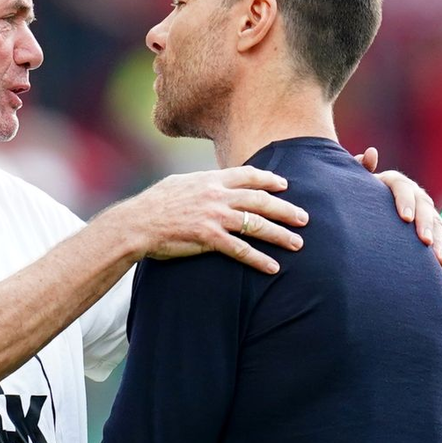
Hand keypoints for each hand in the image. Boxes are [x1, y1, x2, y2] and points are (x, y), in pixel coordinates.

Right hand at [113, 167, 306, 274]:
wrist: (137, 223)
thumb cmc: (154, 205)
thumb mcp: (180, 184)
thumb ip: (201, 184)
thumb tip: (211, 183)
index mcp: (211, 180)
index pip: (248, 175)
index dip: (270, 179)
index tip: (285, 184)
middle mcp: (217, 195)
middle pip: (261, 200)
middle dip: (286, 209)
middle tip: (305, 218)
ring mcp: (214, 216)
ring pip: (256, 224)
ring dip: (280, 235)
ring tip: (297, 244)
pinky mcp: (209, 238)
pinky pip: (241, 250)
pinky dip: (259, 259)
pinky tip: (272, 267)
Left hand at [354, 148, 441, 274]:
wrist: (370, 210)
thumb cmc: (360, 197)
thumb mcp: (358, 184)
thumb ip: (362, 170)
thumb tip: (370, 153)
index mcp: (396, 182)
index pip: (403, 188)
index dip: (405, 202)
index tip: (405, 218)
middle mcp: (414, 195)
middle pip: (424, 208)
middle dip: (426, 225)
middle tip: (424, 242)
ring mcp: (424, 211)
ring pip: (436, 225)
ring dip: (439, 243)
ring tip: (439, 261)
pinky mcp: (430, 227)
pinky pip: (439, 240)